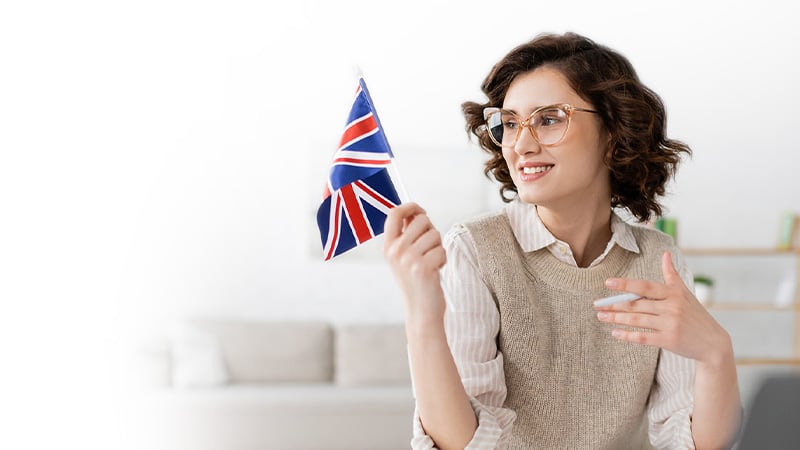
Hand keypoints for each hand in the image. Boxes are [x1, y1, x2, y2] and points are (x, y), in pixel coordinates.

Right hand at [383, 203, 446, 326]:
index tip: (420, 210)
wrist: (421, 310)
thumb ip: (407, 235)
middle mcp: (395, 251)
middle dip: (431, 230)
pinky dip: (443, 260)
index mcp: (388, 246)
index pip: (394, 213)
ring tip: (431, 262)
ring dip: (438, 247)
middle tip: (429, 248)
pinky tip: (435, 272)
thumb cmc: (416, 281)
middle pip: (421, 220)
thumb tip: (416, 212)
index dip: (410, 206)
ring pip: (434, 234)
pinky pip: (442, 250)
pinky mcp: (423, 268)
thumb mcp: (404, 257)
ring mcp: (408, 259)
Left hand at [594, 251, 732, 366]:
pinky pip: (643, 338)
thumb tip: (666, 254)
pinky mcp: (669, 340)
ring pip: (637, 320)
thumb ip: (672, 275)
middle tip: (597, 305)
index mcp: (674, 293)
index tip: (608, 283)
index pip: (645, 286)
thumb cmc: (696, 316)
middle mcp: (672, 307)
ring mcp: (670, 324)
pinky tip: (615, 333)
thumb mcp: (685, 293)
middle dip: (614, 304)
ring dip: (616, 318)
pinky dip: (627, 336)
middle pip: (637, 304)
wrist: (713, 343)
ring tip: (601, 317)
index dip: (626, 284)